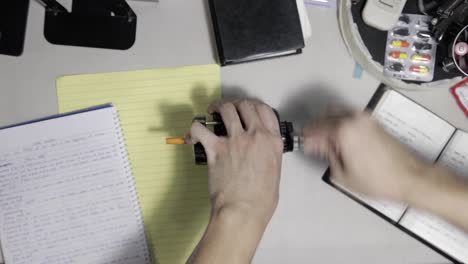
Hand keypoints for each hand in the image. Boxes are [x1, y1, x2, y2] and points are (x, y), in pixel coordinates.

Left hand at [187, 100, 282, 263]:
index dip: (254, 105)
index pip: (265, 110)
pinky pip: (200, 129)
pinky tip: (194, 133)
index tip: (248, 108)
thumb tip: (261, 151)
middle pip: (245, 105)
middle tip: (229, 109)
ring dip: (218, 107)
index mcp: (272, 141)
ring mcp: (234, 140)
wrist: (243, 211)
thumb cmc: (260, 200)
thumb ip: (269, 155)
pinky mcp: (215, 148)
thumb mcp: (275, 172)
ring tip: (212, 110)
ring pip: (226, 109)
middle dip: (236, 103)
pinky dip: (194, 128)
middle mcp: (255, 136)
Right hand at [303, 112, 428, 201]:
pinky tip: (341, 139)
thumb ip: (327, 154)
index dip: (307, 136)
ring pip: (338, 114)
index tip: (302, 143)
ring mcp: (365, 118)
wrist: (410, 177)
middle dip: (317, 128)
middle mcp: (353, 118)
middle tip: (312, 142)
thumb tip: (316, 145)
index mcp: (342, 130)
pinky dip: (341, 124)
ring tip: (326, 142)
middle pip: (326, 116)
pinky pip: (350, 117)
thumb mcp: (343, 173)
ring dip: (329, 124)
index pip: (316, 128)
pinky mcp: (374, 122)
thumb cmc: (374, 180)